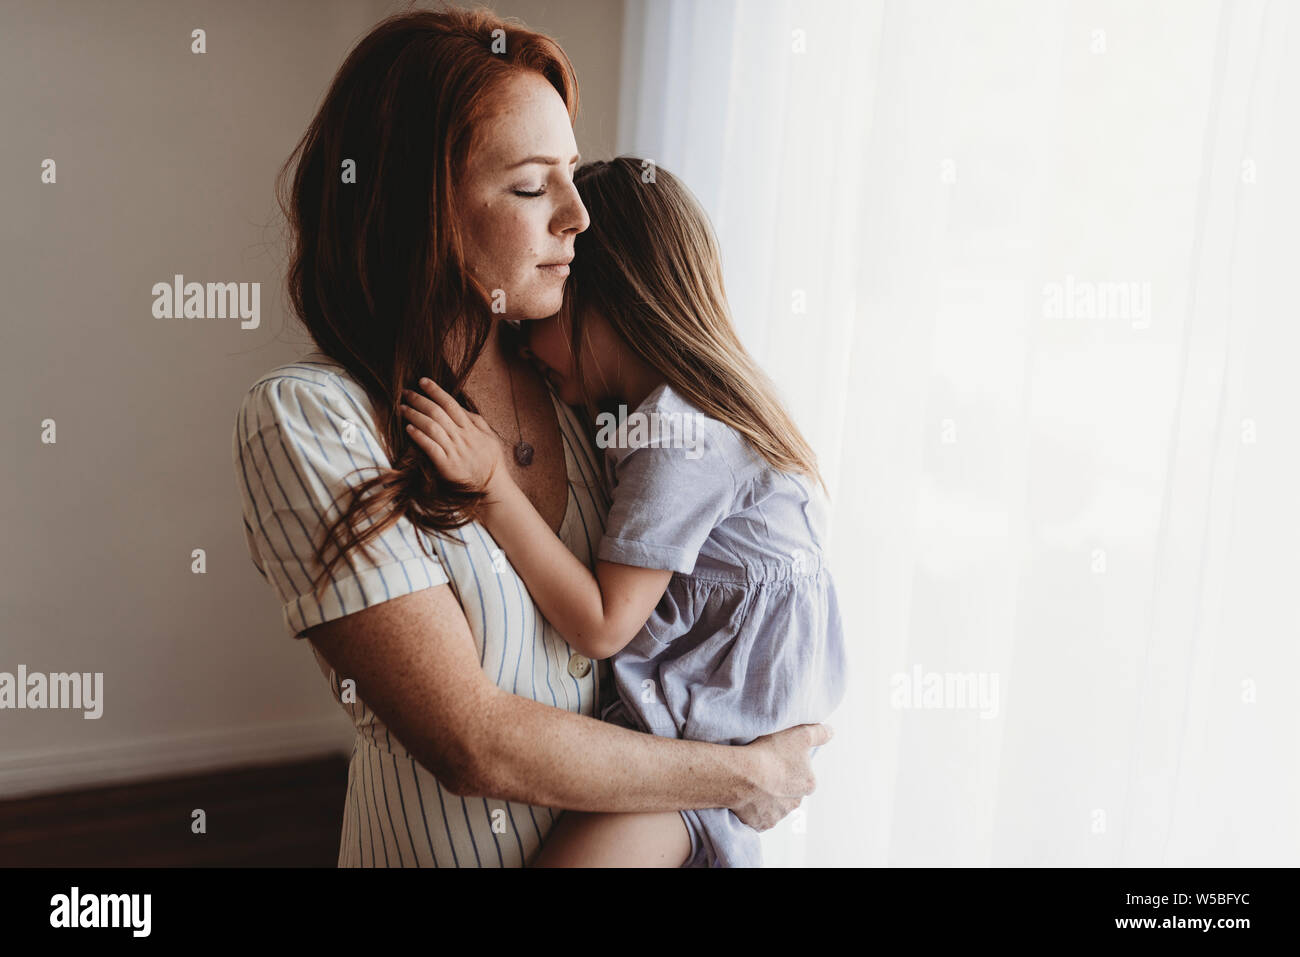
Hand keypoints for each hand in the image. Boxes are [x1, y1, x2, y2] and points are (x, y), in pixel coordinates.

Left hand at [399, 378, 508, 494]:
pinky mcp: (446, 465)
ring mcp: (454, 450)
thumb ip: (475, 421)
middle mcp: (462, 437)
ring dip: (415, 415)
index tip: (423, 381)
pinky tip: (409, 428)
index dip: (436, 391)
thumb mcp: (489, 437)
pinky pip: (430, 447)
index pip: (451, 404)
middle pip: (437, 412)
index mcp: (471, 428)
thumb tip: (460, 407)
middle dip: (419, 400)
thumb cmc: (491, 462)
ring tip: (402, 408)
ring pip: (431, 427)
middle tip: (405, 392)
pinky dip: (419, 436)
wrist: (493, 487)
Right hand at [730, 723, 832, 830]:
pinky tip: (746, 794)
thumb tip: (830, 732)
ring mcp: (776, 816)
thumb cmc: (770, 753)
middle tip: (764, 768)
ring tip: (752, 781)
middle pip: (788, 792)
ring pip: (773, 805)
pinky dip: (753, 808)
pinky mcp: (760, 824)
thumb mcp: (800, 734)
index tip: (777, 758)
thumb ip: (818, 733)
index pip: (803, 775)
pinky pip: (758, 816)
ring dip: (766, 796)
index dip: (790, 765)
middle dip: (779, 783)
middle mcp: (795, 804)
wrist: (741, 774)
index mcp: (808, 785)